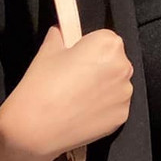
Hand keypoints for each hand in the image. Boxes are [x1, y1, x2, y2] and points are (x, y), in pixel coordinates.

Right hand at [0, 24, 133, 160]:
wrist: (35, 129)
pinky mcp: (121, 117)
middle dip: (98, 66)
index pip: (105, 38)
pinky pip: (114, 105)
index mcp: (108, 44)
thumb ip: (60, 35)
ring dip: (102, 87)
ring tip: (76, 97)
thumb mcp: (48, 50)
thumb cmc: (41, 84)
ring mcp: (124, 94)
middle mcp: (123, 67)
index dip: (88, 47)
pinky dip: (102, 107)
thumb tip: (62, 31)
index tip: (74, 58)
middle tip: (74, 78)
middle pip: (114, 60)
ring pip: (115, 84)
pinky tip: (81, 112)